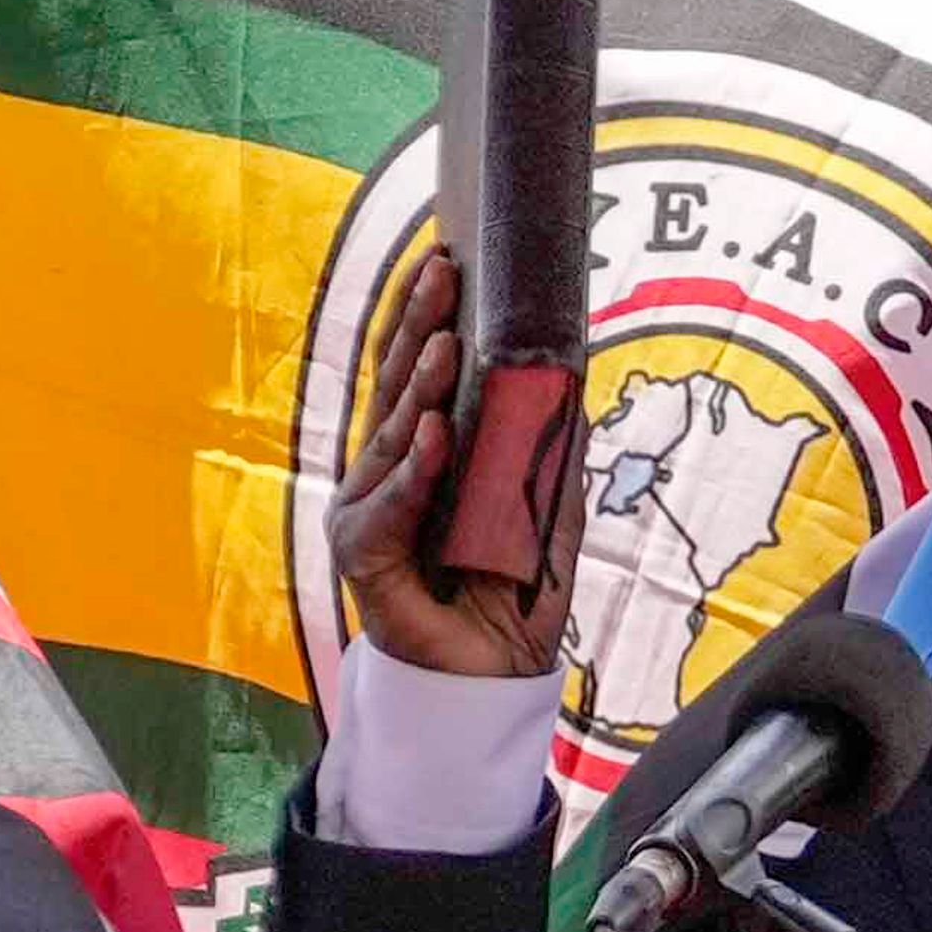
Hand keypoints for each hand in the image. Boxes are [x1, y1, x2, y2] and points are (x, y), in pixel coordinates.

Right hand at [328, 249, 577, 677]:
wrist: (497, 671)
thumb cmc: (517, 589)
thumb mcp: (546, 506)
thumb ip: (548, 449)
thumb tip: (568, 374)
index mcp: (423, 454)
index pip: (420, 371)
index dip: (428, 315)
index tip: (449, 260)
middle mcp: (387, 473)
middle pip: (397, 385)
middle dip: (419, 324)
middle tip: (442, 269)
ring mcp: (369, 510)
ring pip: (391, 436)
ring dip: (421, 387)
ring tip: (448, 341)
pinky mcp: (363, 556)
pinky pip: (389, 507)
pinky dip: (415, 473)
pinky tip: (433, 437)